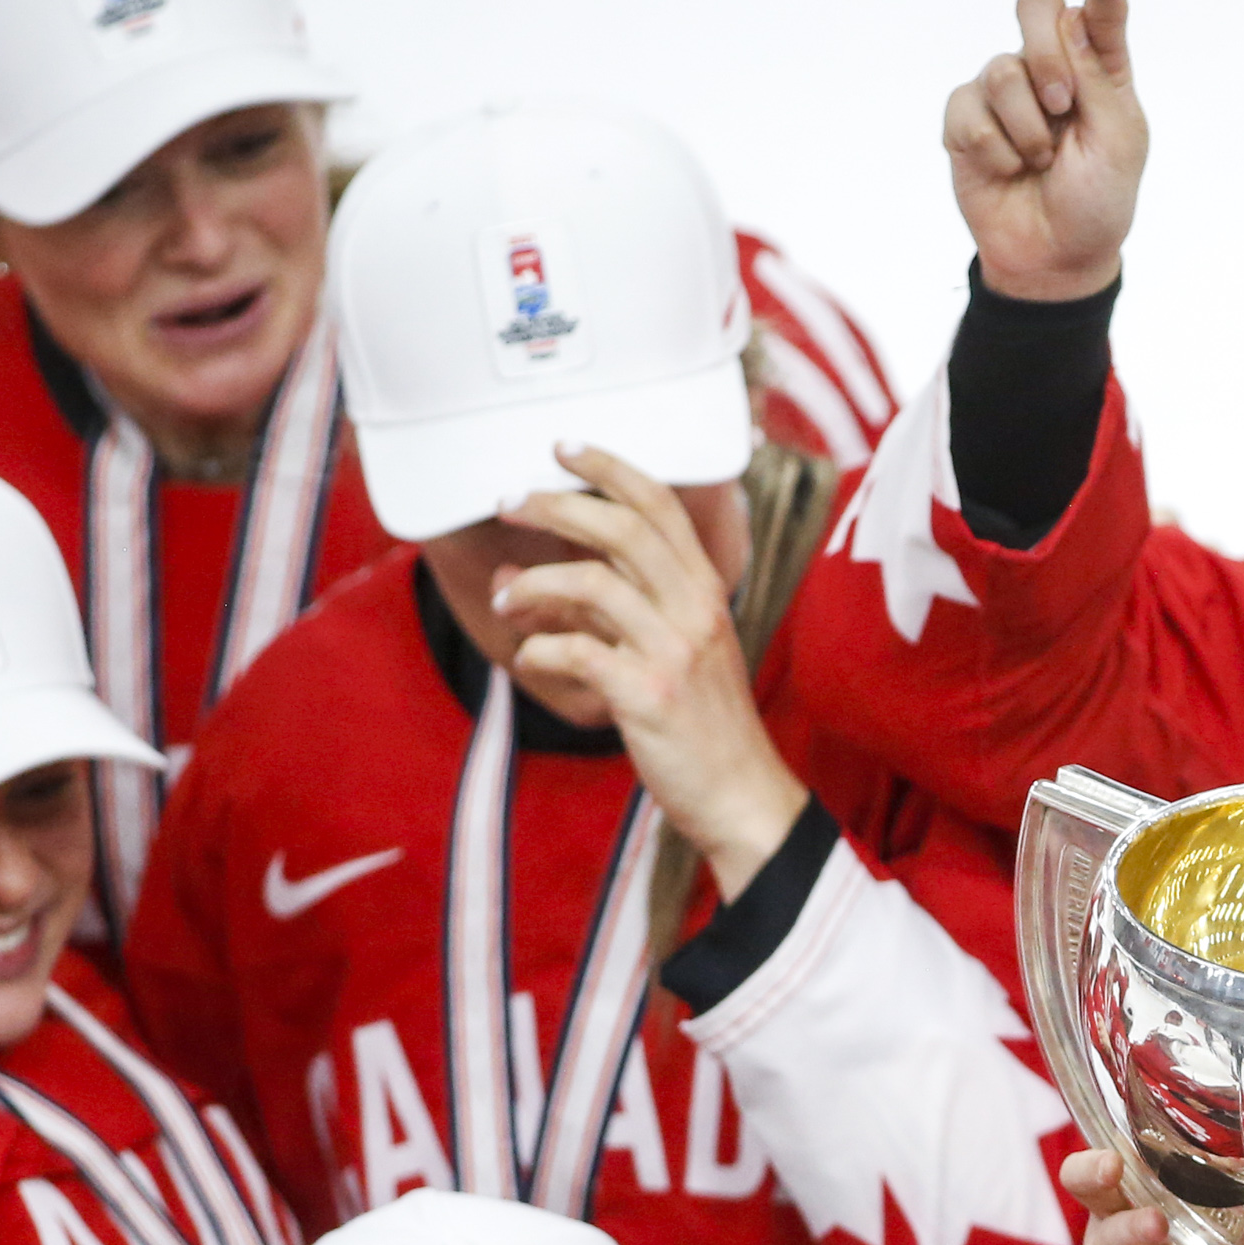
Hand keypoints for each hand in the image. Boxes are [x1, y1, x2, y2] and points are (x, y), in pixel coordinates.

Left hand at [495, 444, 808, 895]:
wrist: (740, 797)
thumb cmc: (701, 726)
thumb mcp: (672, 652)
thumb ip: (613, 610)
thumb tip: (532, 580)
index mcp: (705, 591)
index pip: (661, 506)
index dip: (611, 466)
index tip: (564, 447)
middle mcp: (695, 610)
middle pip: (622, 528)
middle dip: (556, 504)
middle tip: (508, 500)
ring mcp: (674, 651)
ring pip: (593, 583)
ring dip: (533, 583)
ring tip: (503, 598)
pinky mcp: (648, 695)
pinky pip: (578, 651)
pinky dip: (540, 647)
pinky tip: (529, 656)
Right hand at [946, 0, 1145, 302]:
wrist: (1053, 257)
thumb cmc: (1097, 200)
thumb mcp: (1118, 144)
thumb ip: (1098, 80)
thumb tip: (1072, 18)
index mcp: (1099, 68)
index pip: (1101, 14)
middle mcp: (1051, 66)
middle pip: (1035, 4)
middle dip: (1046, 50)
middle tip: (1061, 103)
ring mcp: (1005, 89)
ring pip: (1002, 70)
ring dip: (1025, 127)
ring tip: (1040, 160)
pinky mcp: (966, 118)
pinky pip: (968, 109)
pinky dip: (993, 148)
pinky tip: (1008, 169)